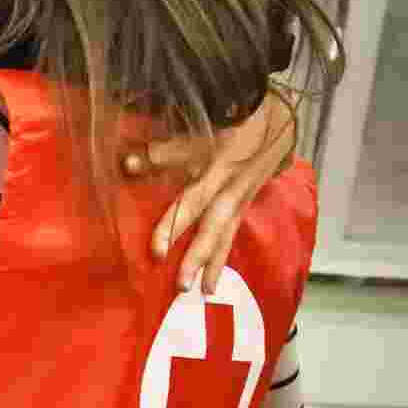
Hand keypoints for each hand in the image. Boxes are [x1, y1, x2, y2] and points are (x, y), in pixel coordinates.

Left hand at [123, 89, 296, 293]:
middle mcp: (231, 188)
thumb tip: (128, 164)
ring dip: (211, 262)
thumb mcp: (201, 127)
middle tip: (182, 284)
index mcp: (217, 168)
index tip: (153, 244)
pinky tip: (212, 279)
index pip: (189, 196)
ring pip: (225, 235)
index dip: (170, 217)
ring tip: (204, 291)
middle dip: (197, 255)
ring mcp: (241, 197)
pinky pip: (231, 233)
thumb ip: (165, 150)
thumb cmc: (233, 119)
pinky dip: (221, 256)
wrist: (279, 117)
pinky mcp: (246, 202)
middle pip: (212, 226)